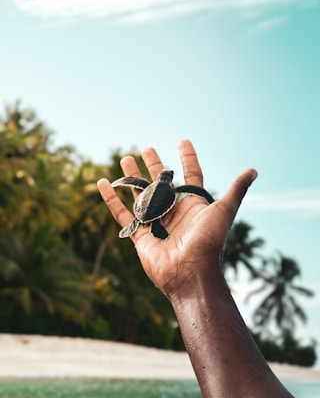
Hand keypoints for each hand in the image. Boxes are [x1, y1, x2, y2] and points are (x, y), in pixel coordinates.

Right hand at [97, 139, 256, 298]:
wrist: (190, 274)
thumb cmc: (208, 242)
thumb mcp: (223, 211)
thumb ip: (236, 190)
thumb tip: (253, 170)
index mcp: (193, 204)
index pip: (191, 174)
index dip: (188, 157)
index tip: (182, 141)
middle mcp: (174, 211)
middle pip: (162, 182)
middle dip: (155, 165)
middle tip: (147, 149)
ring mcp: (156, 222)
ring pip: (141, 194)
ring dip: (133, 177)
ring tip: (125, 159)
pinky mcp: (140, 235)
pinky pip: (122, 214)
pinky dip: (112, 199)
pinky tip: (103, 183)